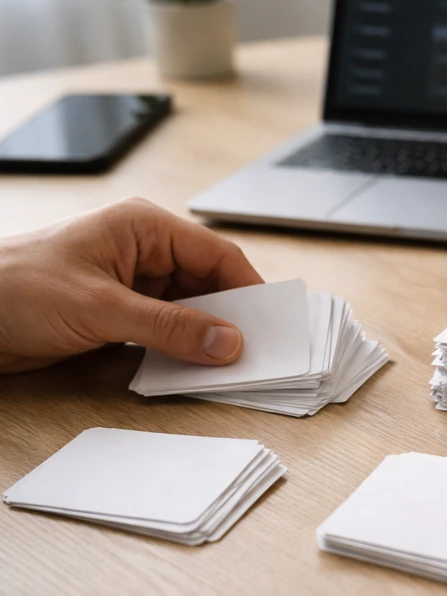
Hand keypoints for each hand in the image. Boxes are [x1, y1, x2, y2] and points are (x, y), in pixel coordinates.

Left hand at [0, 198, 263, 373]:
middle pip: (209, 283)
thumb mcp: (101, 308)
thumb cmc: (12, 287)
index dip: (248, 289)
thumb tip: (228, 342)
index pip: (217, 255)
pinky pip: (166, 329)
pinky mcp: (119, 313)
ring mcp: (132, 283)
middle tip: (255, 352)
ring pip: (190, 309)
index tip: (270, 326)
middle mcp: (144, 251)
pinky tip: (193, 368)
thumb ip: (170, 327)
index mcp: (144, 227)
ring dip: (205, 337)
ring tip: (229, 365)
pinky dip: (181, 348)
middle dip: (231, 317)